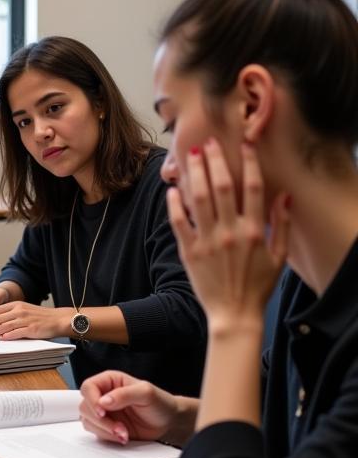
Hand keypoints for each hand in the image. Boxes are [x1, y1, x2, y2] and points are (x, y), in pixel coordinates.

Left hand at [0, 300, 68, 339]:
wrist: (58, 319)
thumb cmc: (42, 317)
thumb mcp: (24, 310)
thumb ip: (11, 315)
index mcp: (16, 305)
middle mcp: (19, 311)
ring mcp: (25, 320)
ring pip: (3, 326)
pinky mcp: (31, 329)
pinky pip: (15, 333)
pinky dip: (6, 336)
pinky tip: (0, 339)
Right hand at [79, 370, 179, 444]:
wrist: (168, 423)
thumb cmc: (160, 403)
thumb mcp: (145, 393)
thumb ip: (124, 394)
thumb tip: (103, 401)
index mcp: (110, 381)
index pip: (89, 387)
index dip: (92, 400)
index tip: (103, 411)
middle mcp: (103, 395)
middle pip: (85, 406)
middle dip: (101, 420)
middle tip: (118, 427)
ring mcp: (104, 412)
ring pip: (88, 421)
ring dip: (104, 430)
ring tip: (123, 433)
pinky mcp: (106, 427)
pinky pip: (96, 432)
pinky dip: (107, 437)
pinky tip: (122, 436)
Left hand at [168, 139, 288, 331]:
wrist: (234, 314)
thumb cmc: (258, 286)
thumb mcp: (278, 257)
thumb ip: (281, 225)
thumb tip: (284, 195)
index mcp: (254, 231)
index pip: (253, 188)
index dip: (248, 163)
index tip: (244, 145)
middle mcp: (230, 232)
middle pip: (222, 187)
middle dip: (215, 161)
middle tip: (207, 142)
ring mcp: (208, 241)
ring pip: (199, 199)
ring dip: (195, 174)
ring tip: (191, 155)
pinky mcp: (189, 251)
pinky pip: (179, 222)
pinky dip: (175, 204)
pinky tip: (172, 189)